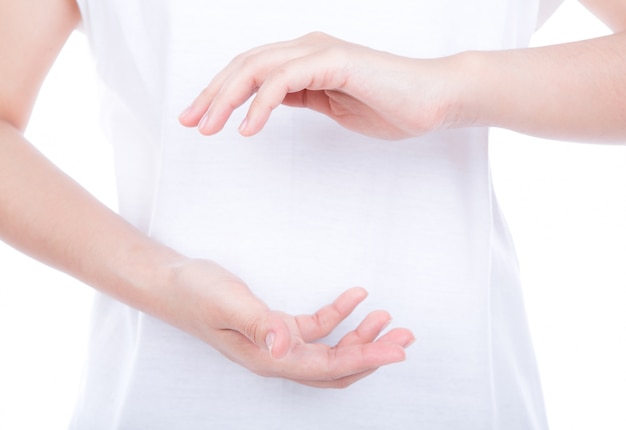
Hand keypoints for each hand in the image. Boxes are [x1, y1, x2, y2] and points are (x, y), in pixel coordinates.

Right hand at [159, 259, 413, 387]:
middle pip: (337, 367)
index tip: (398, 350)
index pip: (328, 367)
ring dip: (361, 337)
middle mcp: (277, 357)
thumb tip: (284, 346)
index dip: (367, 359)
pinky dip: (339, 315)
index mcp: (268, 358)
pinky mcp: (277, 327)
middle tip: (405, 337)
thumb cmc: (194, 294)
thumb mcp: (227, 303)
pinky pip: (317, 327)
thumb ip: (258, 323)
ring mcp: (278, 344)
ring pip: (331, 350)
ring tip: (388, 319)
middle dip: (374, 354)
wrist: (172, 284)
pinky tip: (354, 297)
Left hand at [179, 32, 463, 139]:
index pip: (251, 71)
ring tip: (209, 127)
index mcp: (305, 59)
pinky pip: (286, 79)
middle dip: (212, 94)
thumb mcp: (332, 105)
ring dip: (227, 98)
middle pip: (244, 65)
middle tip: (190, 122)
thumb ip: (302, 97)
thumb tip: (269, 103)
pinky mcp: (334, 61)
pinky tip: (249, 127)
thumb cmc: (390, 105)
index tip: (199, 118)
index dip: (221, 93)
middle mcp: (307, 49)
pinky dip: (262, 103)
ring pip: (257, 67)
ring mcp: (320, 51)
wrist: (435, 99)